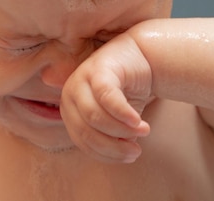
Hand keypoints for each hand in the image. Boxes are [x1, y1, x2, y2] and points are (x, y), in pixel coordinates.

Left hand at [60, 32, 151, 162]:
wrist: (141, 55)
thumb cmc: (125, 90)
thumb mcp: (114, 118)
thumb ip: (108, 136)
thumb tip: (116, 157)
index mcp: (69, 109)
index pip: (82, 141)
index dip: (106, 154)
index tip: (129, 157)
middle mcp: (69, 93)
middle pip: (86, 132)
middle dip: (113, 147)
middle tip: (136, 151)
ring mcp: (81, 79)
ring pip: (94, 118)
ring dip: (121, 131)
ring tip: (144, 131)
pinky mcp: (98, 69)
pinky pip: (107, 98)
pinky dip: (123, 114)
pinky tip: (139, 121)